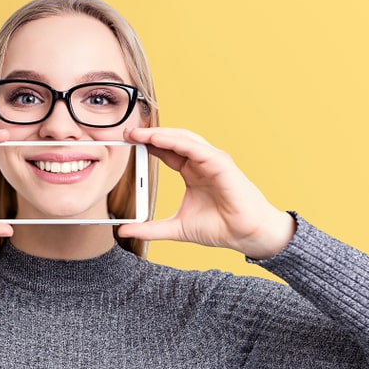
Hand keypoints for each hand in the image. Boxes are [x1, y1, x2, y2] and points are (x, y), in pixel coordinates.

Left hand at [117, 128, 295, 259]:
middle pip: (172, 140)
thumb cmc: (219, 227)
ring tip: (139, 134)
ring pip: (184, 139)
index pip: (166, 151)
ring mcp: (212, 161)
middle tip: (126, 133)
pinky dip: (178, 142)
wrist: (245, 236)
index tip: (125, 143)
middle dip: (150, 135)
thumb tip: (122, 231)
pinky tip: (160, 140)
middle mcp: (201, 162)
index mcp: (191, 171)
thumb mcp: (176, 228)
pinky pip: (198, 149)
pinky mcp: (222, 164)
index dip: (146, 145)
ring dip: (161, 134)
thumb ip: (150, 229)